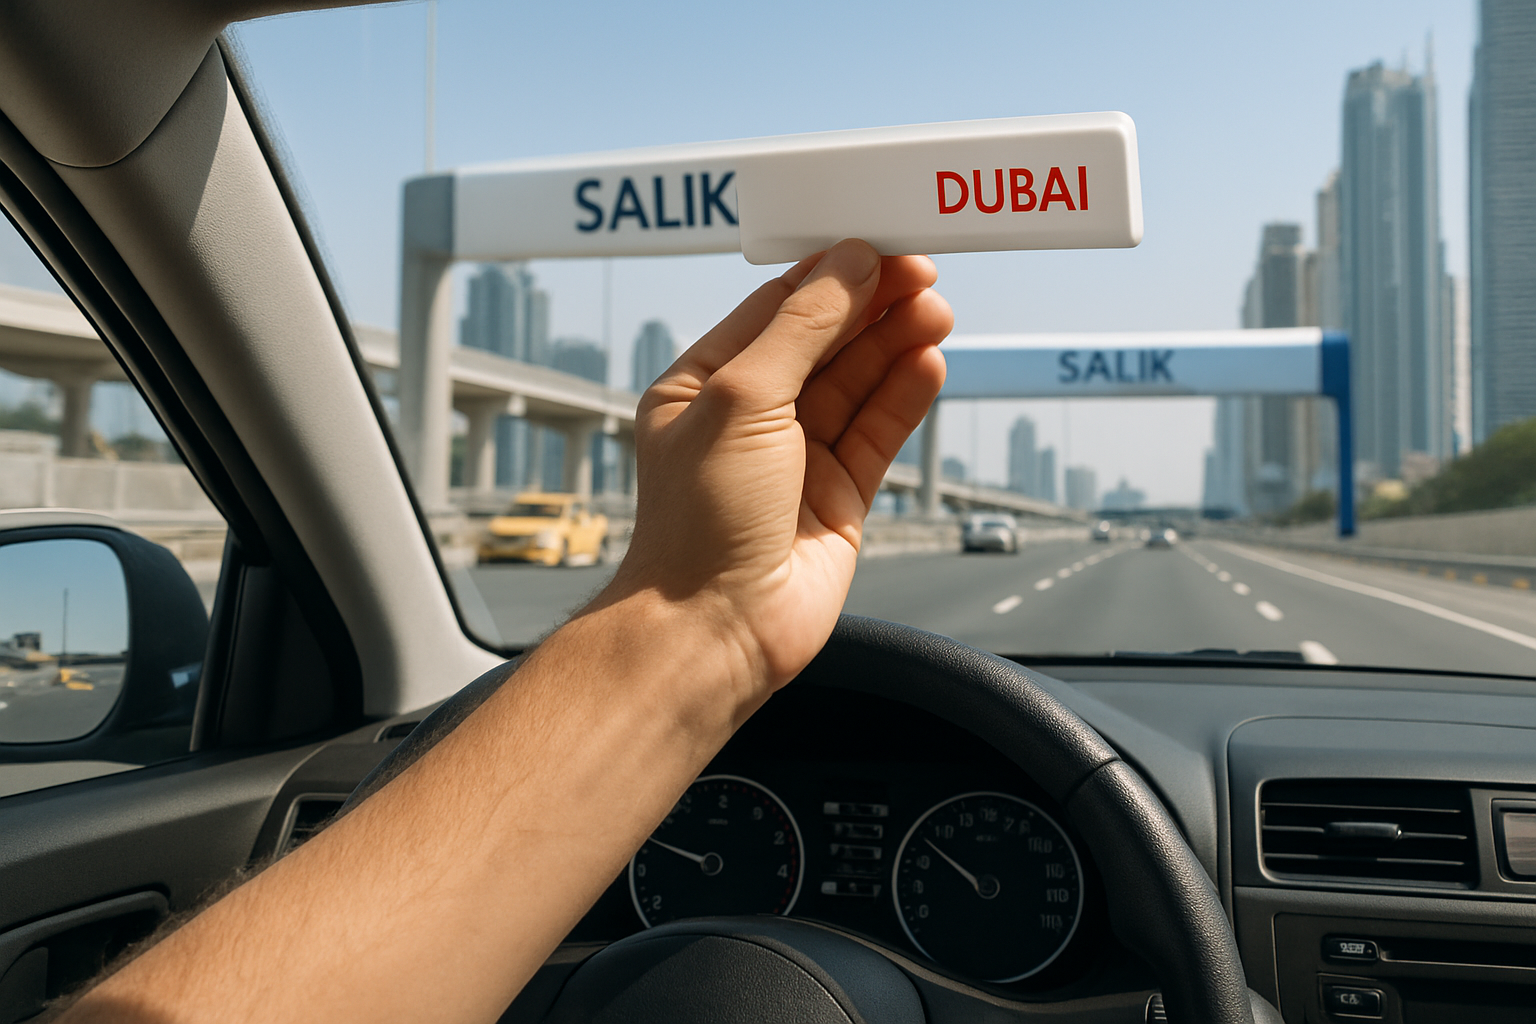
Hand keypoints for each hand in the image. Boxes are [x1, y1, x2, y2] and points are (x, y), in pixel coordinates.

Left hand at [607, 239, 950, 696]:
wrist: (716, 628)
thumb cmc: (701, 519)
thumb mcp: (742, 399)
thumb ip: (802, 329)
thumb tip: (849, 268)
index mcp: (704, 386)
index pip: (774, 310)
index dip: (829, 276)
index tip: (879, 246)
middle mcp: (750, 418)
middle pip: (824, 342)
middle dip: (872, 306)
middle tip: (923, 273)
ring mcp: (797, 458)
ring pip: (858, 385)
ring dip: (896, 345)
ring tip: (935, 310)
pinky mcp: (840, 497)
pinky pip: (879, 433)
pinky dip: (905, 396)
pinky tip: (929, 362)